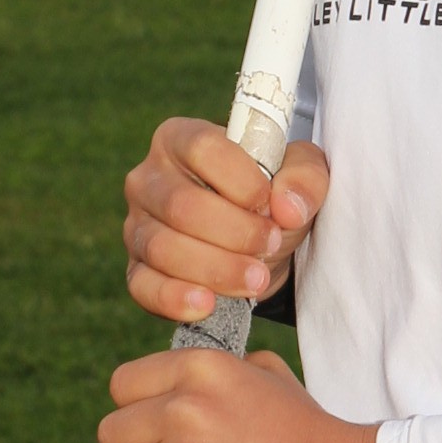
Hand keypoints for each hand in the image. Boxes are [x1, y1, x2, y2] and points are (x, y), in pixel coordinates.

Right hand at [122, 117, 329, 322]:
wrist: (260, 245)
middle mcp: (148, 178)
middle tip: (271, 244)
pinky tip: (208, 303)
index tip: (272, 206)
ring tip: (256, 278)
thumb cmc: (271, 197)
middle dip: (235, 232)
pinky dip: (175, 298)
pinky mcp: (136, 269)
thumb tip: (287, 207)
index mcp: (180, 138)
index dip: (241, 180)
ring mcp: (136, 226)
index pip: (202, 148)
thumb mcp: (300, 174)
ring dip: (216, 268)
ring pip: (163, 248)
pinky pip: (143, 286)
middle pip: (181, 205)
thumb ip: (304, 177)